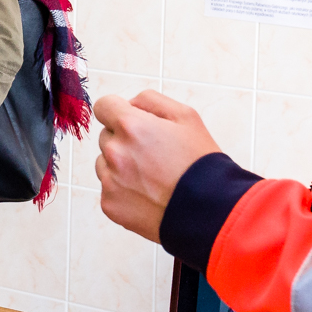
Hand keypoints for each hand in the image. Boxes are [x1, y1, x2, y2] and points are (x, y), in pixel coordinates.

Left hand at [95, 91, 222, 242]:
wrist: (208, 211)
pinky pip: (109, 189)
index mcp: (131, 126)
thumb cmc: (200, 163)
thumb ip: (150, 101)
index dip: (118, 111)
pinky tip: (148, 194)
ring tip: (152, 177)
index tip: (130, 121)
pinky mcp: (110, 205)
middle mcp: (114, 152)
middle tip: (153, 154)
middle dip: (124, 140)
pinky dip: (124, 190)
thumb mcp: (186, 117)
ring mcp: (110, 181)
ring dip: (121, 165)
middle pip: (106, 136)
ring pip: (105, 163)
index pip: (103, 106)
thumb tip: (129, 105)